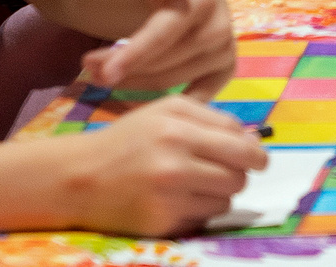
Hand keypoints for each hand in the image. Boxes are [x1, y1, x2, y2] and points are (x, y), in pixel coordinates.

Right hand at [58, 94, 269, 236]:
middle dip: (239, 173)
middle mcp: (174, 162)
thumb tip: (255, 141)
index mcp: (177, 127)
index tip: (254, 157)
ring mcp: (168, 196)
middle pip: (239, 175)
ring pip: (227, 199)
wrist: (80, 177)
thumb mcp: (166, 112)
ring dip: (220, 192)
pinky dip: (200, 210)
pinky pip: (205, 218)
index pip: (240, 143)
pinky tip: (179, 198)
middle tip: (225, 170)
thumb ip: (212, 119)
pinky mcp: (162, 223)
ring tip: (196, 183)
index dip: (254, 152)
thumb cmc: (129, 139)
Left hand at [81, 0, 237, 98]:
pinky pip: (195, 98)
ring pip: (171, 82)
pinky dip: (166, 102)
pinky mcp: (225, 70)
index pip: (163, 33)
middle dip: (122, 67)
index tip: (89, 64)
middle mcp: (220, 26)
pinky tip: (138, 99)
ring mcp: (224, 51)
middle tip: (87, 67)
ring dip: (133, 83)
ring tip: (99, 73)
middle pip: (163, 62)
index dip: (132, 52)